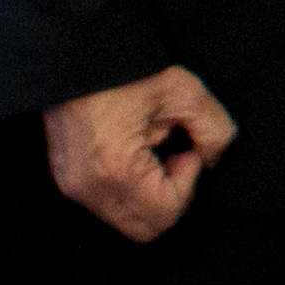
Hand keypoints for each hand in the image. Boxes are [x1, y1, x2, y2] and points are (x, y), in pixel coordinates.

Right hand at [46, 66, 237, 242]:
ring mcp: (74, 187)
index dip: (188, 185)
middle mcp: (89, 188)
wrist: (76, 54)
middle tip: (175, 156)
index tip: (188, 151)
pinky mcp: (69, 180)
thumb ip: (215, 130)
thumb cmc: (127, 71)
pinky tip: (137, 155)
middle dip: (171, 198)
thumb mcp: (185, 92)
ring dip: (150, 195)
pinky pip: (109, 206)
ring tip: (155, 152)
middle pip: (145, 229)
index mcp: (116, 170)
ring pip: (126, 220)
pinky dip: (131, 191)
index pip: (165, 214)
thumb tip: (213, 158)